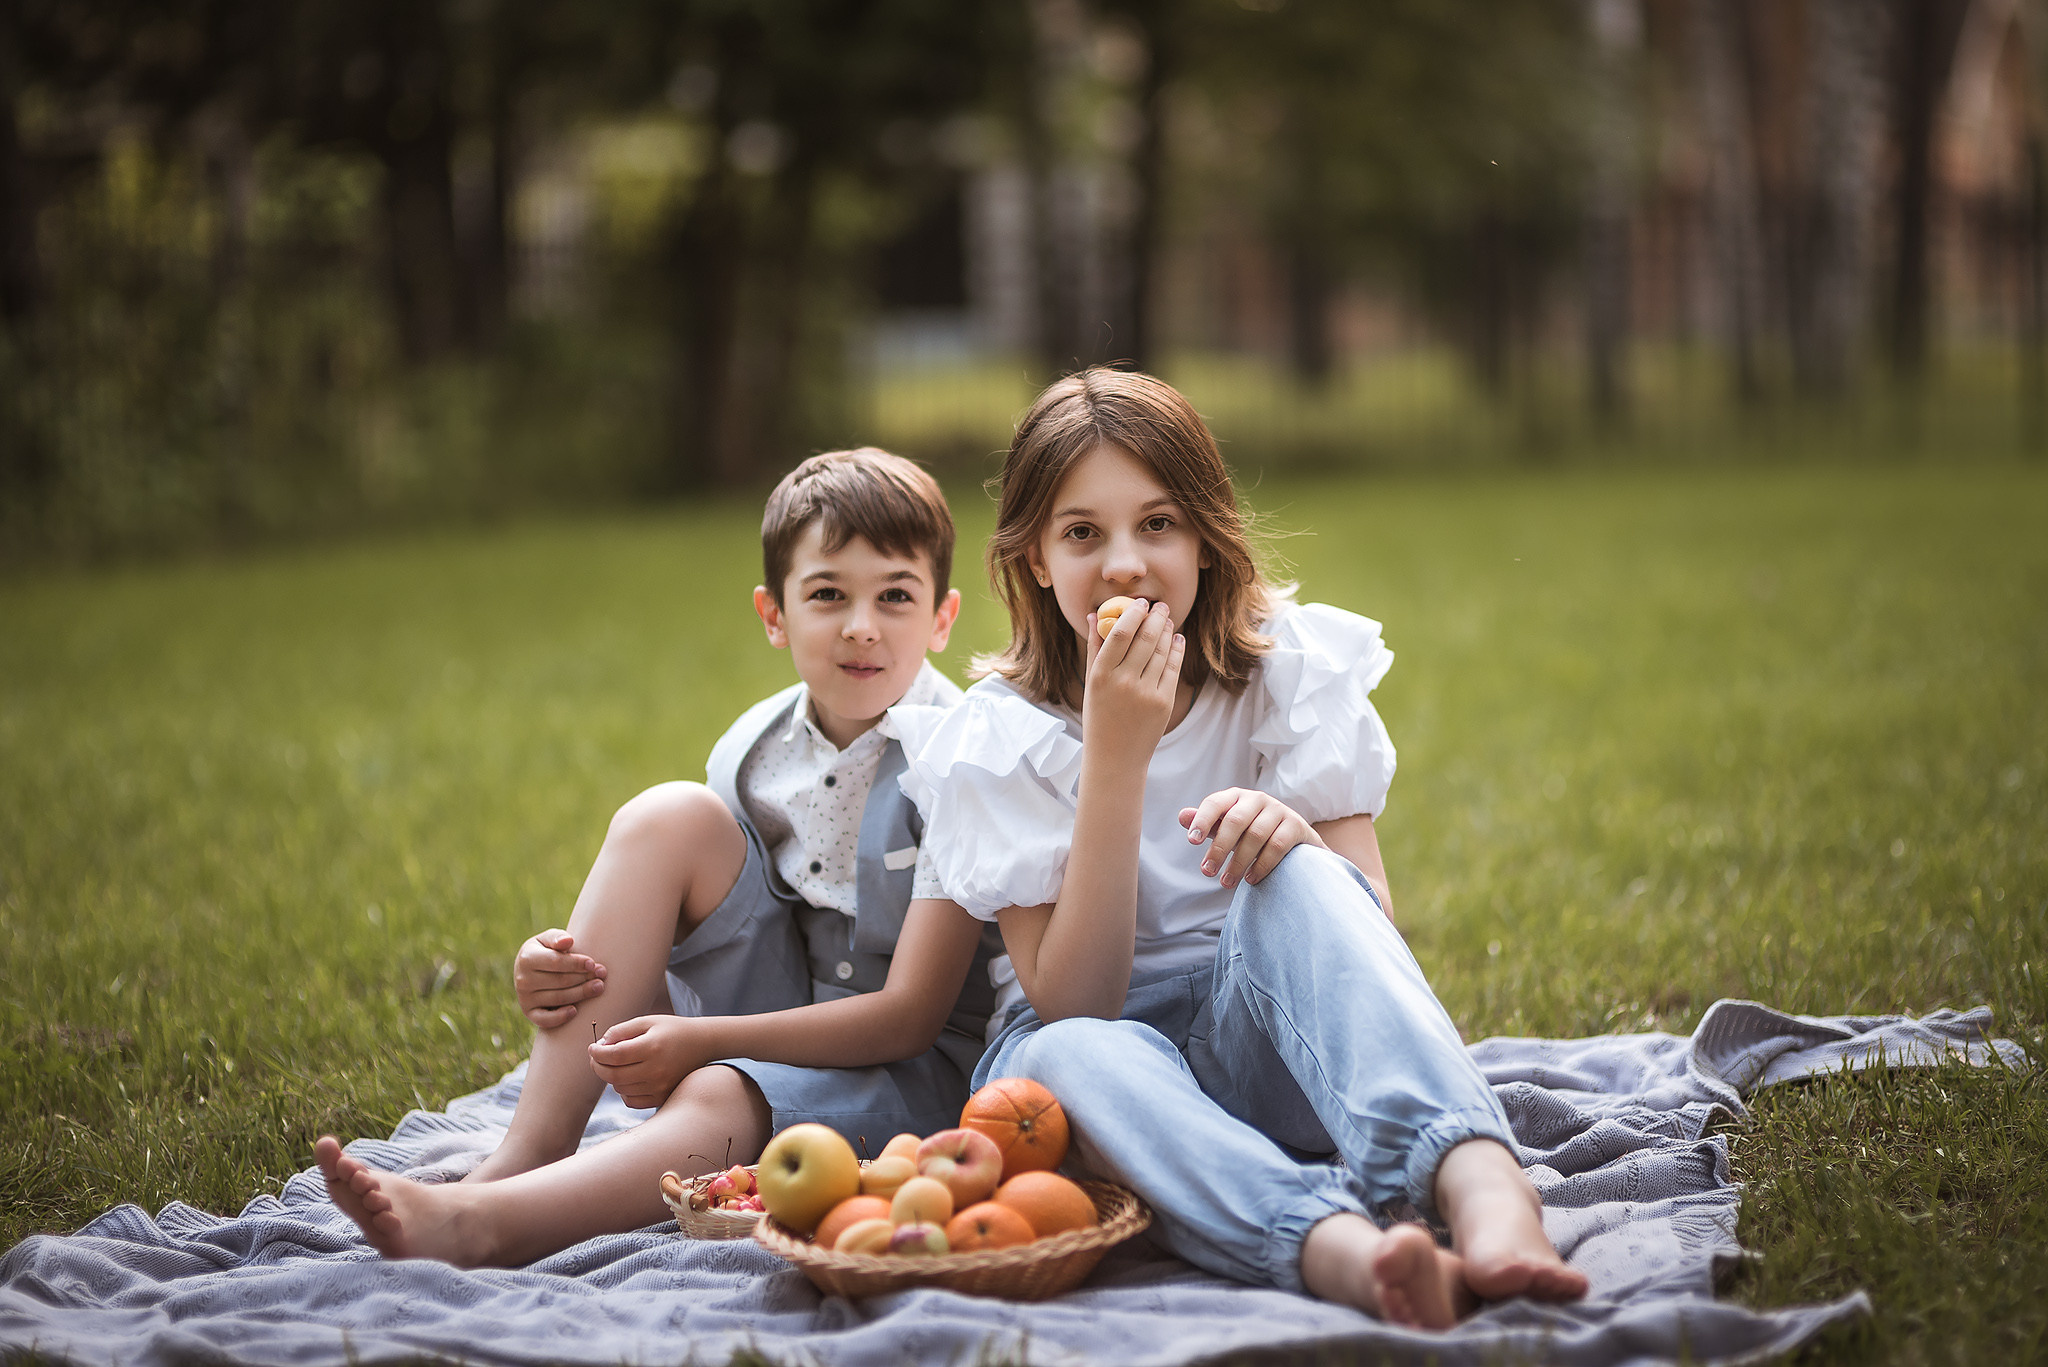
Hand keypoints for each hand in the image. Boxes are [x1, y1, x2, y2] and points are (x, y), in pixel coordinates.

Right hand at [514, 929, 607, 1027]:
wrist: (531, 969)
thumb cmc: (546, 950)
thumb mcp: (548, 939)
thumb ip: (557, 938)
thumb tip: (568, 942)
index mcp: (526, 958)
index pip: (555, 962)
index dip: (576, 963)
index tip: (592, 963)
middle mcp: (523, 980)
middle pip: (560, 981)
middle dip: (584, 978)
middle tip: (602, 974)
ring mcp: (525, 998)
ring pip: (558, 998)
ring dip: (581, 994)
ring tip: (599, 987)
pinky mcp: (529, 1013)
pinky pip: (545, 1020)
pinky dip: (560, 1017)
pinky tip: (575, 1011)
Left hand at [587, 1015, 714, 1107]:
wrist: (703, 1043)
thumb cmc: (672, 1029)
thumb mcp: (648, 1021)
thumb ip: (621, 1030)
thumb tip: (601, 1045)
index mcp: (652, 1047)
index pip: (613, 1056)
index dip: (597, 1053)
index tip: (592, 1048)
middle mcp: (656, 1069)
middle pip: (613, 1075)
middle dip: (597, 1066)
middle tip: (596, 1057)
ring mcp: (660, 1086)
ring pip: (620, 1089)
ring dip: (612, 1077)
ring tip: (618, 1064)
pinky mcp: (662, 1097)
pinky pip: (632, 1101)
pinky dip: (624, 1091)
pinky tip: (629, 1078)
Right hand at [1081, 598, 1184, 761]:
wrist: (1115, 757)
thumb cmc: (1099, 717)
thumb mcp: (1091, 683)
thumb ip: (1094, 648)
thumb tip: (1093, 615)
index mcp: (1100, 675)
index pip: (1119, 633)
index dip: (1132, 613)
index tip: (1140, 602)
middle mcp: (1123, 682)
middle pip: (1145, 638)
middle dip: (1156, 617)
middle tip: (1161, 606)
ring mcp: (1145, 693)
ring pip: (1161, 651)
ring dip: (1167, 631)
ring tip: (1168, 620)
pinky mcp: (1164, 703)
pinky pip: (1173, 669)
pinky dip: (1176, 650)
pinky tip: (1177, 640)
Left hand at [1179, 789, 1323, 889]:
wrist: (1295, 839)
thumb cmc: (1253, 832)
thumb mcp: (1229, 828)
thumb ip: (1209, 824)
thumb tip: (1182, 816)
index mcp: (1236, 797)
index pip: (1215, 803)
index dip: (1202, 820)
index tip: (1192, 841)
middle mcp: (1257, 799)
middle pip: (1235, 821)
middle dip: (1219, 848)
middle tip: (1207, 872)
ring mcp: (1279, 810)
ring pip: (1255, 835)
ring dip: (1238, 862)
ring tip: (1226, 883)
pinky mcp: (1296, 825)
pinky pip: (1276, 845)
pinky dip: (1261, 865)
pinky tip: (1250, 880)